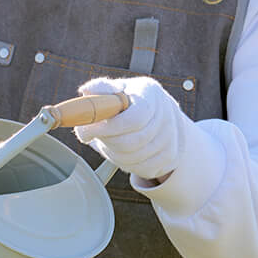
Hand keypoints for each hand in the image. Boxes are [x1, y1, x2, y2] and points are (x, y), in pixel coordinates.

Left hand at [72, 75, 187, 182]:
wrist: (159, 113)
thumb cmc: (130, 100)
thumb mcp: (116, 89)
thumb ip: (100, 90)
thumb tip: (86, 91)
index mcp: (151, 94)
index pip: (134, 119)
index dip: (108, 129)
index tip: (86, 130)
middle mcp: (166, 115)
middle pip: (132, 142)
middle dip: (106, 142)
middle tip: (94, 136)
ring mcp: (171, 138)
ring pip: (134, 158)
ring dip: (112, 153)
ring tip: (106, 141)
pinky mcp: (171, 156)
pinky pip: (141, 168)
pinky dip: (124, 163)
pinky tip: (119, 151)